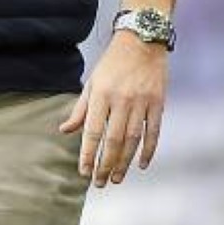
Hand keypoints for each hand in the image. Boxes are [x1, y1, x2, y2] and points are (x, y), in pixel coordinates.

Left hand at [59, 32, 167, 186]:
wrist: (142, 41)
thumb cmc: (112, 64)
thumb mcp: (91, 82)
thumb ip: (80, 109)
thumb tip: (65, 131)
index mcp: (101, 95)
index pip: (92, 131)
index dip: (88, 154)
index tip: (84, 172)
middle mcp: (121, 100)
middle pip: (114, 140)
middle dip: (106, 164)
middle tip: (100, 183)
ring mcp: (142, 102)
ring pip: (133, 139)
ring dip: (125, 162)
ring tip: (116, 178)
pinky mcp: (158, 102)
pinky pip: (153, 131)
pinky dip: (149, 150)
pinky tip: (142, 164)